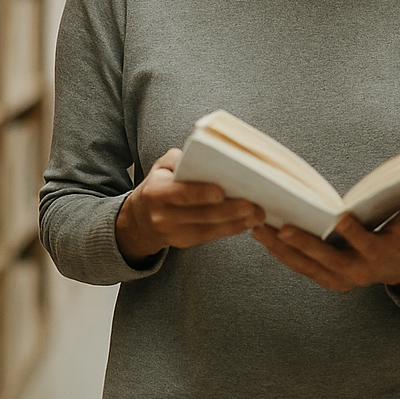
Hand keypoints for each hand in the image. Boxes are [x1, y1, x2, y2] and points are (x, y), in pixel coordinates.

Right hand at [115, 148, 264, 260]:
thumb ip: (178, 159)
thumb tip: (202, 156)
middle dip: (229, 210)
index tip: (222, 192)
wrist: (141, 219)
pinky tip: (248, 222)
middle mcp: (163, 216)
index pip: (181, 194)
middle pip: (201, 214)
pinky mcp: (185, 242)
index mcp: (156, 192)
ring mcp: (174, 233)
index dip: (201, 194)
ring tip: (258, 213)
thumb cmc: (159, 185)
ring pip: (210, 228)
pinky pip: (212, 236)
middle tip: (252, 204)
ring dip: (236, 222)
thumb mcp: (160, 167)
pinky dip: (232, 229)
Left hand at [252, 192, 399, 296]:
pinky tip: (263, 236)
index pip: (367, 242)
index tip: (340, 218)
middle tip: (285, 227)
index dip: (354, 233)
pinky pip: (300, 268)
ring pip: (307, 266)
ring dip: (283, 249)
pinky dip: (281, 253)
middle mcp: (358, 271)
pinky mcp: (327, 280)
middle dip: (305, 244)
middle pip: (328, 258)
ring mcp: (340, 279)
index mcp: (379, 254)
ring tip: (261, 229)